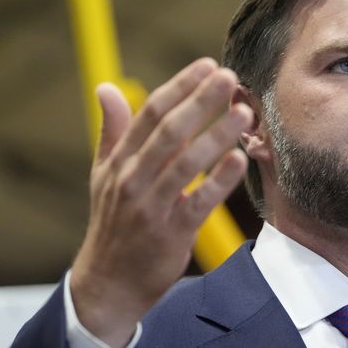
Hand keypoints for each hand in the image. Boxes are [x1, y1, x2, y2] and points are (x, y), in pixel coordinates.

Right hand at [70, 58, 252, 347]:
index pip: (150, 113)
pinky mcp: (172, 233)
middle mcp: (132, 179)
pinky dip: (219, 181)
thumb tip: (105, 87)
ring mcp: (152, 207)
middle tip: (229, 77)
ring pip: (186, 163)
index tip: (207, 65)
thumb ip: (112, 131)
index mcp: (119, 161)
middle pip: (169, 132)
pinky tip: (239, 159)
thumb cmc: (113, 222)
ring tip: (244, 113)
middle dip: (200, 101)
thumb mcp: (103, 175)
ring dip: (216, 136)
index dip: (179, 86)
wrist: (109, 282)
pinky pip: (199, 202)